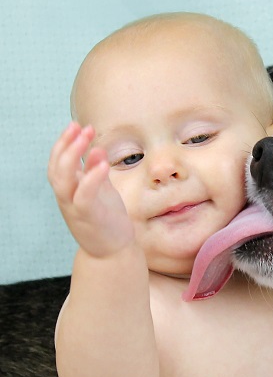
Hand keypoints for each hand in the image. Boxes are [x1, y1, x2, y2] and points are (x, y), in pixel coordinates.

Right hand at [48, 122, 134, 257]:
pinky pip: (84, 196)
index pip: (57, 162)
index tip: (76, 125)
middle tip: (80, 126)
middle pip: (56, 168)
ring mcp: (74, 208)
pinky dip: (91, 179)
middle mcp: (66, 198)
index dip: (64, 143)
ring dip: (73, 156)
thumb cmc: (107, 219)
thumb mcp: (100, 191)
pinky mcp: (88, 217)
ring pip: (63, 180)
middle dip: (66, 144)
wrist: (112, 251)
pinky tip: (102, 164)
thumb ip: (95, 172)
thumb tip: (96, 149)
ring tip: (88, 139)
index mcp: (68, 190)